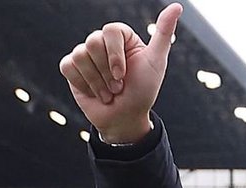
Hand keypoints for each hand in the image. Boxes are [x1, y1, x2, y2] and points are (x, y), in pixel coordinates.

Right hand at [59, 3, 182, 142]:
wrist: (125, 117)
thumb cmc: (143, 90)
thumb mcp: (156, 61)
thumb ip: (164, 33)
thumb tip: (177, 6)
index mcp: (121, 37)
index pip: (110, 31)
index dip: (115, 55)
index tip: (124, 74)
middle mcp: (102, 42)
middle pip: (92, 42)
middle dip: (108, 72)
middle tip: (119, 86)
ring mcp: (85, 54)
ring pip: (80, 56)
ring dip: (98, 82)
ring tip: (109, 92)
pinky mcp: (71, 67)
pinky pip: (68, 66)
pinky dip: (83, 84)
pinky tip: (95, 92)